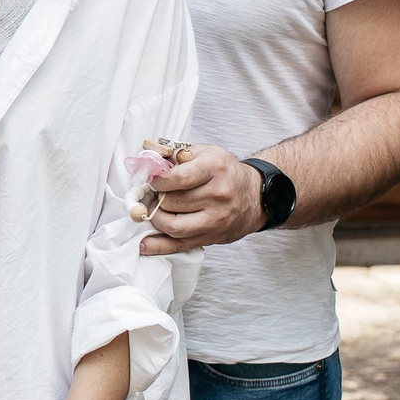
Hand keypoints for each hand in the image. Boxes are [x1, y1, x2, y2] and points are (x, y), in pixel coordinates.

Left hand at [141, 143, 263, 255]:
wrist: (256, 195)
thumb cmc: (226, 172)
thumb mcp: (206, 153)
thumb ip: (177, 155)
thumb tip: (149, 161)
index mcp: (215, 169)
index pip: (178, 179)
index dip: (157, 181)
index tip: (152, 180)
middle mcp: (218, 195)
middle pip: (172, 203)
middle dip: (156, 199)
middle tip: (152, 195)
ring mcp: (217, 219)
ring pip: (174, 226)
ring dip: (156, 219)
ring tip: (155, 210)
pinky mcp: (213, 237)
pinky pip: (180, 245)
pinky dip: (159, 246)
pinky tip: (143, 245)